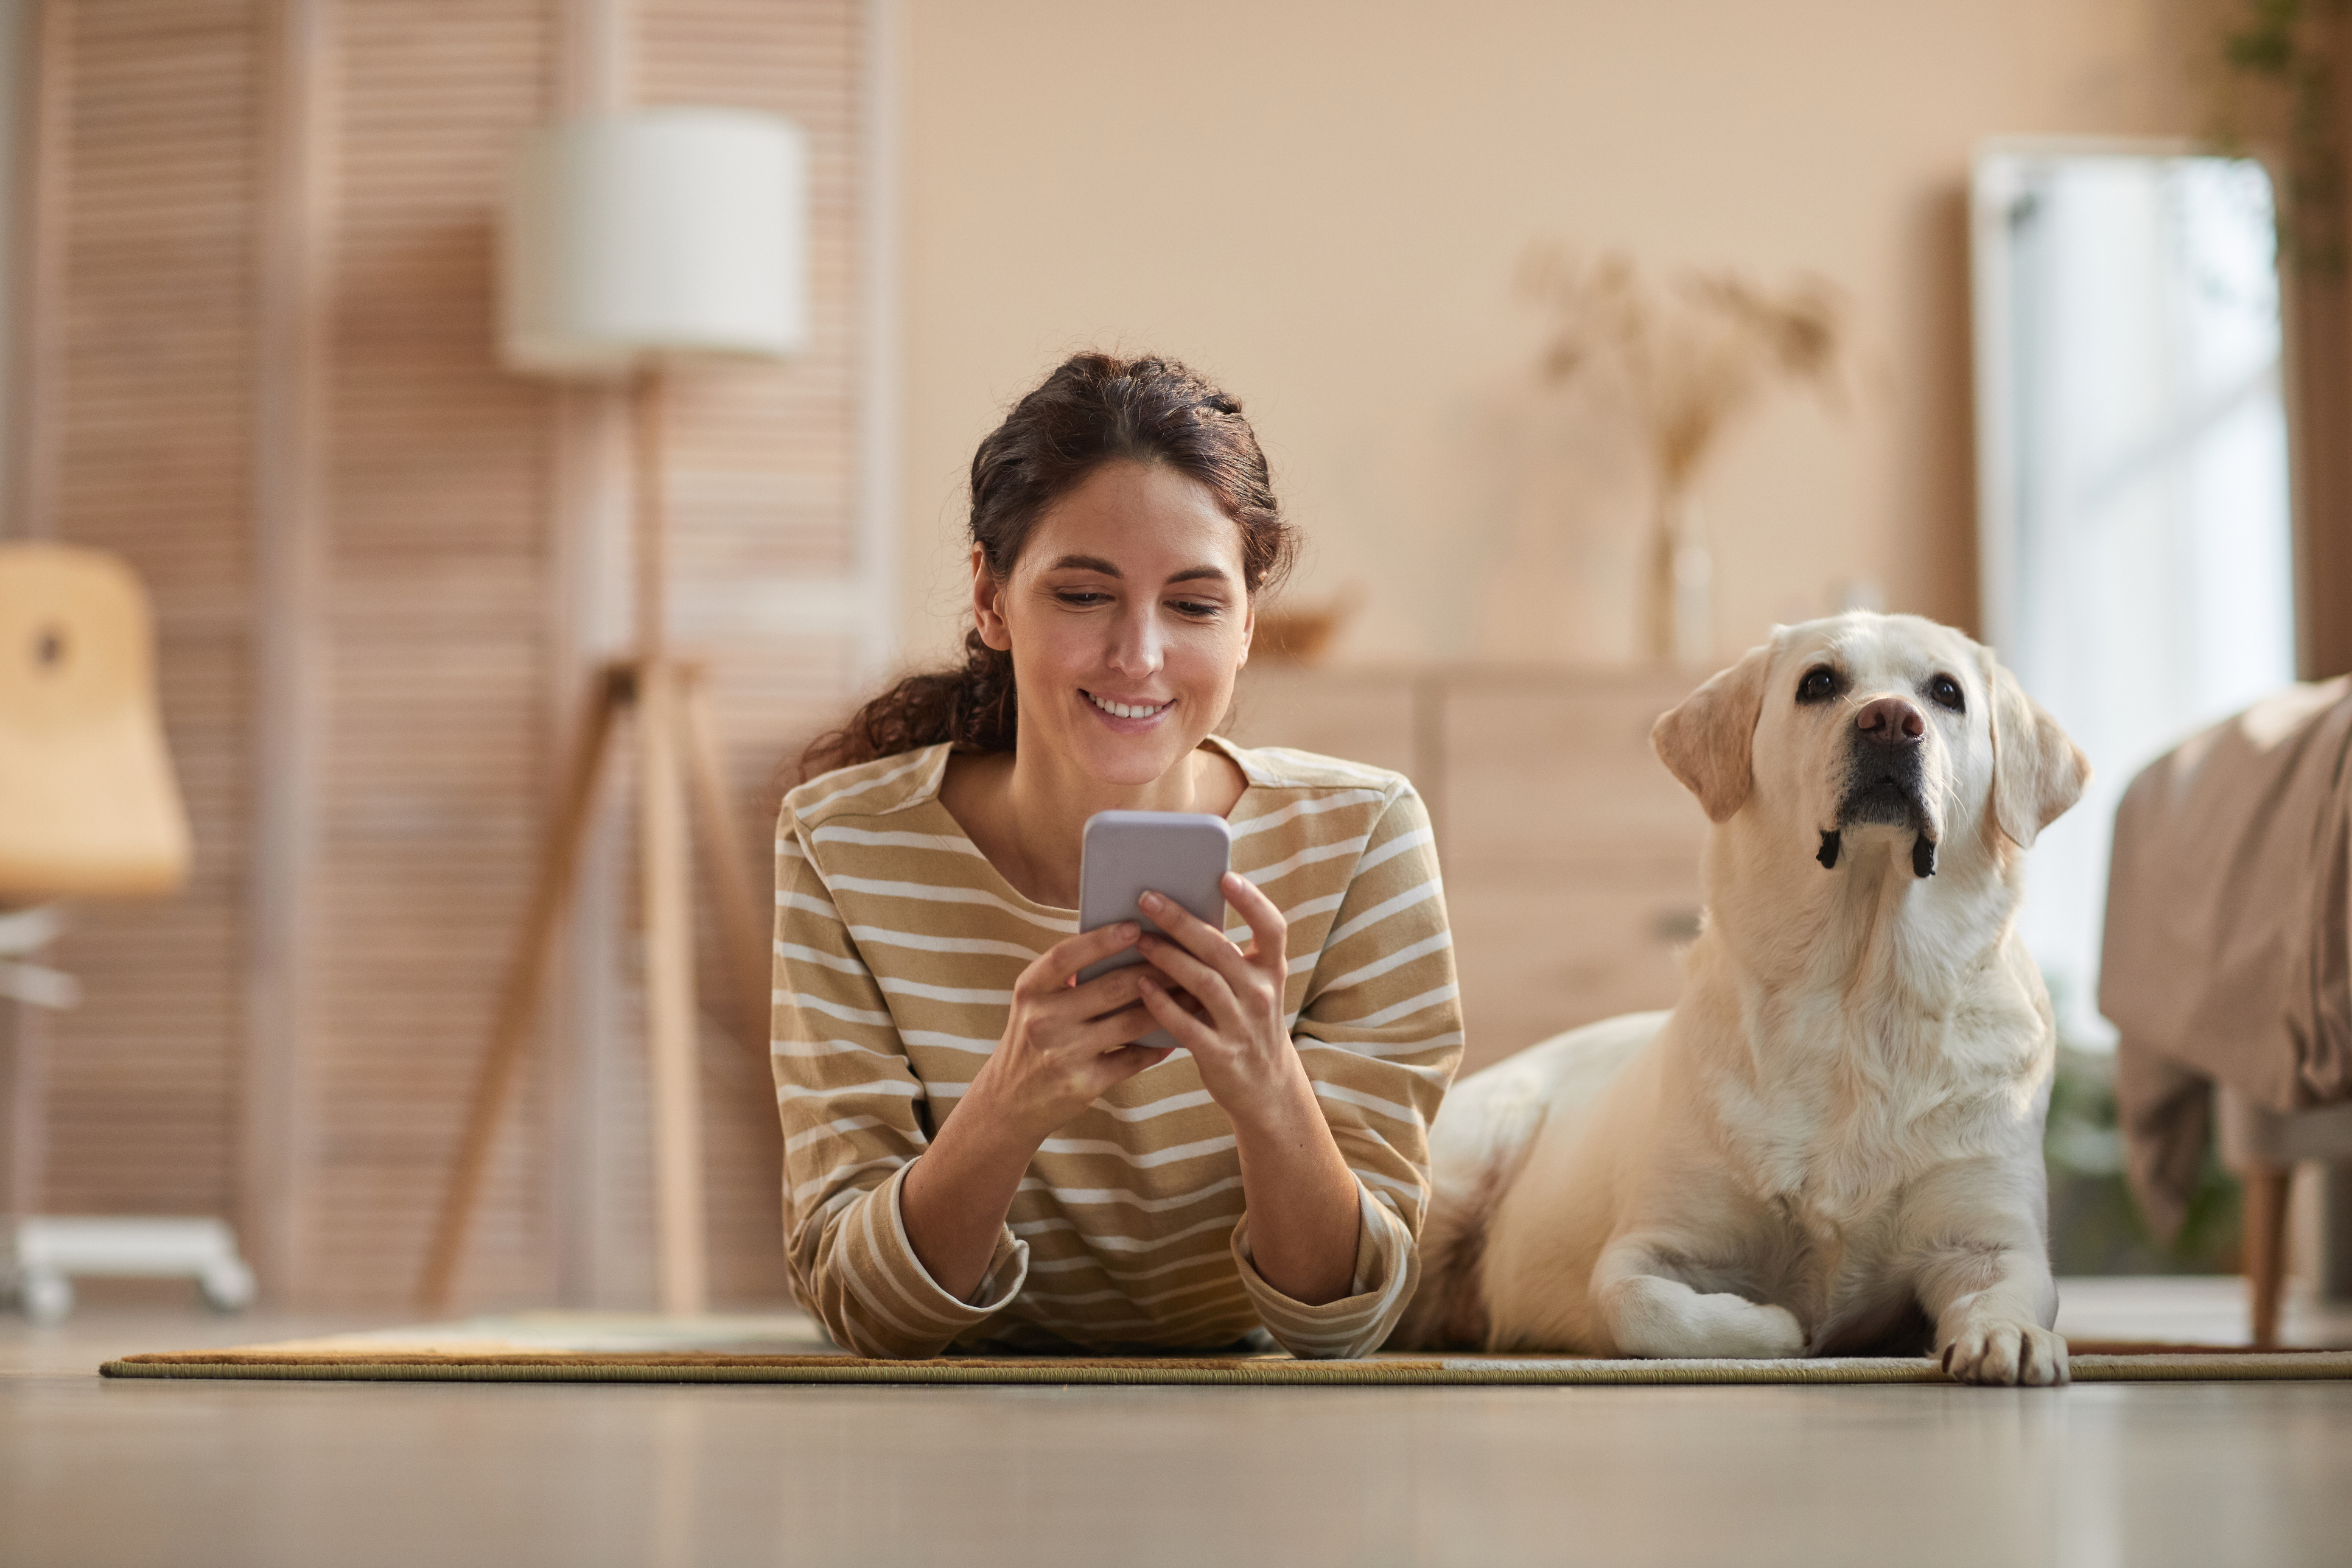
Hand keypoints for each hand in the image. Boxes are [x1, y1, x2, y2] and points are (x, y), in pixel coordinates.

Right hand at [961, 921, 1171, 1145]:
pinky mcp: (1084, 1085)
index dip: (1101, 940)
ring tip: (1193, 992)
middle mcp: (1043, 1021)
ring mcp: (1064, 1055)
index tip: (1135, 926)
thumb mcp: (1036, 1002)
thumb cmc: (1033, 1039)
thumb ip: (1069, 977)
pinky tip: (1176, 1034)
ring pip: (1130, 1022)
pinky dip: (1157, 1046)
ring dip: (1168, 1006)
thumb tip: (1127, 942)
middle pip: (1111, 987)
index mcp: (1030, 991)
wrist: (1010, 1103)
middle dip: (1155, 970)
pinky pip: (1132, 1059)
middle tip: (1186, 956)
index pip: (1066, 957)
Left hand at [1134, 873, 1297, 1114]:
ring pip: (1203, 983)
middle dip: (1181, 921)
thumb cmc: (1248, 1023)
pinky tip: (1140, 986)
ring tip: (1138, 939)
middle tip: (1147, 898)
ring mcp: (1243, 1025)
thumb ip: (1228, 956)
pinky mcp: (1221, 1054)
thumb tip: (1180, 913)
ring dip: (1167, 957)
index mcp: (1271, 971)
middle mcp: (1261, 995)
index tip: (1225, 876)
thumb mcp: (1253, 986)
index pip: (1272, 928)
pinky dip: (1162, 1004)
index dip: (1252, 900)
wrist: (1265, 1087)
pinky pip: (1187, 1024)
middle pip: (1221, 949)